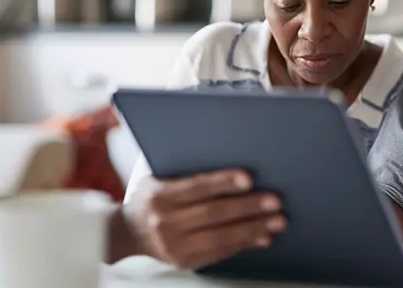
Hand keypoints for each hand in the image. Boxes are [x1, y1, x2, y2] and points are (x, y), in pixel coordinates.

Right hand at [125, 170, 286, 269]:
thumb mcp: (154, 172)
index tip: (249, 178)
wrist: (125, 232)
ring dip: (253, 229)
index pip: (196, 187)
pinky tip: (262, 236)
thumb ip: (182, 161)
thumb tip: (220, 142)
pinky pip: (219, 253)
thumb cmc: (148, 195)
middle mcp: (165, 222)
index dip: (223, 182)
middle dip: (249, 207)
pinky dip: (243, 244)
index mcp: (159, 195)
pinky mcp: (184, 261)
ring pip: (220, 237)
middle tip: (275, 201)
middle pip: (214, 213)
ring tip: (277, 221)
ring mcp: (174, 245)